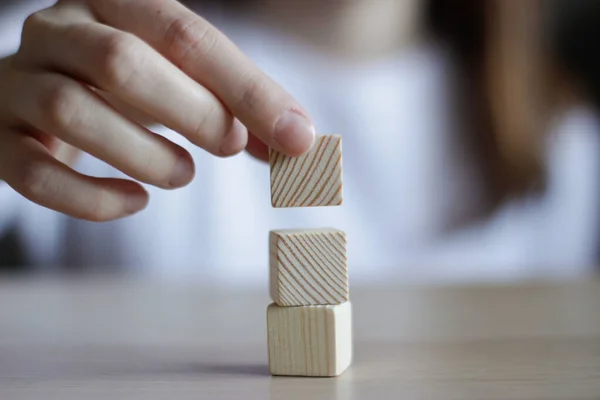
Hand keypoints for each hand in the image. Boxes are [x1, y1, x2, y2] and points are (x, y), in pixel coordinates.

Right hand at [0, 0, 315, 220]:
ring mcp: (18, 84)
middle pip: (123, 62)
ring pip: (74, 112)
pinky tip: (136, 200)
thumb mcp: (178, 77)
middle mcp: (57, 31)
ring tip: (182, 174)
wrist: (37, 95)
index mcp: (113, 2)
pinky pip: (37, 173)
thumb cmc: (124, 86)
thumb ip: (234, 105)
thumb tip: (296, 142)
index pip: (186, 35)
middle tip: (229, 145)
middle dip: (192, 113)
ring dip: (145, 155)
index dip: (247, 89)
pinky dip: (93, 198)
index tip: (295, 137)